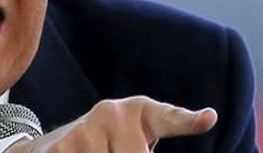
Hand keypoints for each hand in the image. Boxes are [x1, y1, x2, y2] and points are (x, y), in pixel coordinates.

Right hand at [5, 96, 216, 152]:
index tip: (209, 118)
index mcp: (141, 113)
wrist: (52, 146)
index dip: (189, 120)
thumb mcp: (132, 142)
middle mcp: (114, 113)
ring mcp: (86, 127)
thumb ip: (144, 148)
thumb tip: (158, 141)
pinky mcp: (63, 145)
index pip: (168, 119)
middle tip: (114, 151)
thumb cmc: (108, 146)